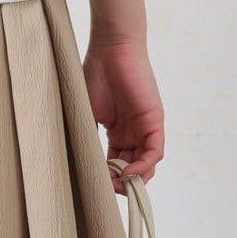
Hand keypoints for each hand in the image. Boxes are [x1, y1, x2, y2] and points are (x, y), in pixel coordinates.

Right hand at [83, 36, 164, 187]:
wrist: (110, 49)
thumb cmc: (95, 75)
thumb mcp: (87, 114)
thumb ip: (88, 138)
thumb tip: (81, 165)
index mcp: (117, 131)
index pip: (116, 163)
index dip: (107, 178)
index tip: (95, 184)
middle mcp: (134, 132)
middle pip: (133, 167)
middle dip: (120, 183)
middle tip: (106, 188)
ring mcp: (145, 127)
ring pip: (146, 164)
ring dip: (133, 178)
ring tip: (116, 184)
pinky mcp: (155, 120)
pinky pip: (155, 151)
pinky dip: (143, 166)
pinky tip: (127, 173)